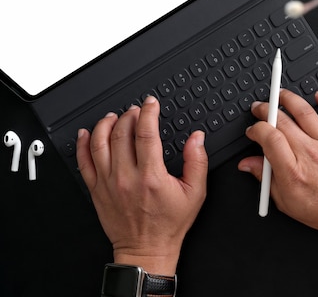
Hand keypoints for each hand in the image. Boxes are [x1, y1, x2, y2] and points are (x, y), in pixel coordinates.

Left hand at [76, 96, 207, 274]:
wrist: (146, 249)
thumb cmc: (170, 224)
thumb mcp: (196, 193)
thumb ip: (197, 161)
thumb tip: (197, 138)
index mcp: (151, 176)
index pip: (146, 134)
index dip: (148, 113)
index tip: (151, 104)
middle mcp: (126, 177)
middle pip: (121, 134)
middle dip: (128, 115)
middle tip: (135, 110)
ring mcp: (107, 183)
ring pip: (99, 143)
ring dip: (106, 124)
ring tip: (114, 116)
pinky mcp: (96, 190)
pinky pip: (83, 162)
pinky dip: (82, 144)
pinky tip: (87, 133)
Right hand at [238, 90, 317, 241]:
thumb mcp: (286, 202)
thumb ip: (265, 179)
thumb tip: (248, 164)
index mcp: (292, 171)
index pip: (268, 137)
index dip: (256, 129)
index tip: (253, 131)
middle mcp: (309, 153)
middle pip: (282, 120)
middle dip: (266, 110)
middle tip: (260, 109)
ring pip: (305, 111)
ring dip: (288, 98)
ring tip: (280, 94)